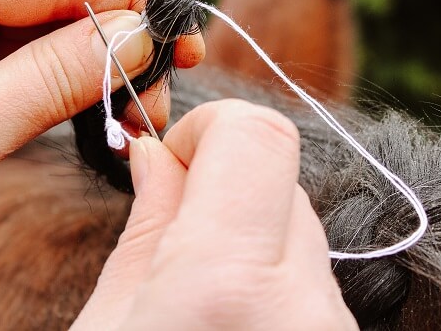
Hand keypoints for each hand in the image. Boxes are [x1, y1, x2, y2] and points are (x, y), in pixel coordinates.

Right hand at [73, 99, 356, 329]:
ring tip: (198, 290)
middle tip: (172, 230)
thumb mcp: (106, 325)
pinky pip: (311, 276)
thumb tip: (158, 156)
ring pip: (299, 225)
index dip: (208, 129)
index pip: (256, 133)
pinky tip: (230, 315)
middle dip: (224, 182)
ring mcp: (334, 326)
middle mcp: (304, 301)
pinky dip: (269, 273)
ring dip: (249, 230)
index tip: (170, 165)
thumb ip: (146, 227)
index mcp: (228, 281)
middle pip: (281, 176)